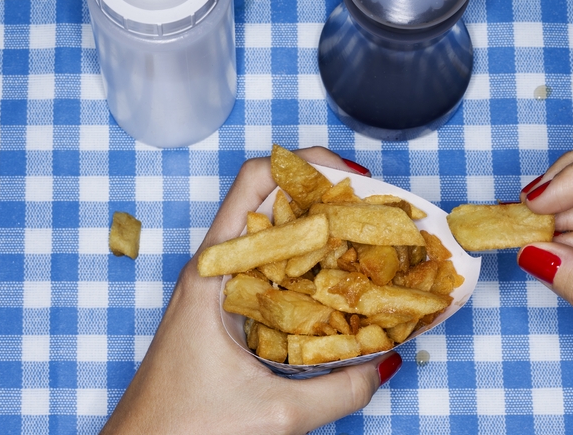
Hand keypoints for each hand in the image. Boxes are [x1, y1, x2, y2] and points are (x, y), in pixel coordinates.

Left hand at [101, 148, 399, 434]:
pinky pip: (272, 273)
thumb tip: (386, 362)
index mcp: (213, 271)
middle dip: (328, 199)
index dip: (307, 164)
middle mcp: (213, 268)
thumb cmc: (185, 428)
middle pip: (273, 203)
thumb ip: (339, 390)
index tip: (356, 179)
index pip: (256, 181)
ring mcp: (217, 288)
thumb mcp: (275, 413)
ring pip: (274, 238)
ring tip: (372, 244)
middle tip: (381, 213)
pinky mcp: (224, 311)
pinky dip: (309, 269)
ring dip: (321, 234)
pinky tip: (343, 289)